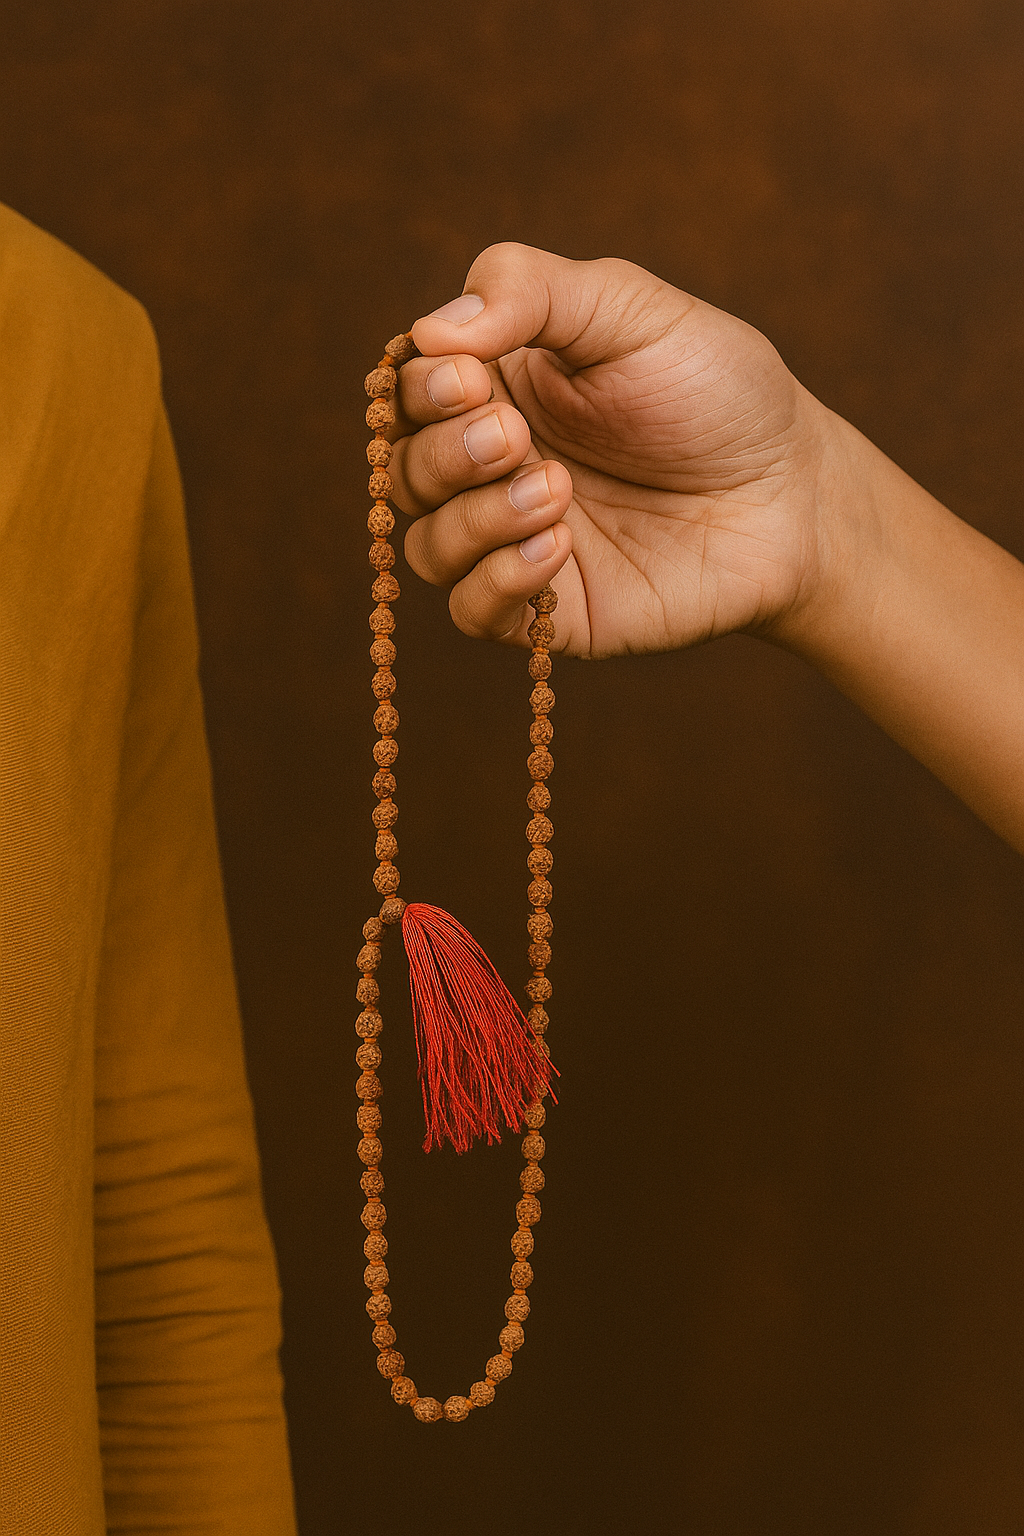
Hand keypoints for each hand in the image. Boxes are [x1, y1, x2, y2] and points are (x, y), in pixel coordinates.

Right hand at [385, 242, 837, 657]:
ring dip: (472, 518)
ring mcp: (517, 542)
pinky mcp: (551, 612)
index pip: (408, 392)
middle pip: (405, 471)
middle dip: (445, 453)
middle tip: (514, 437)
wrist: (795, 491)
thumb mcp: (631, 309)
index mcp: (500, 387)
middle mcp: (494, 467)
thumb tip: (432, 329)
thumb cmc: (718, 392)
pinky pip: (475, 613)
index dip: (420, 389)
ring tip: (554, 490)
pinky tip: (556, 546)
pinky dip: (496, 581)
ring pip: (427, 548)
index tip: (470, 377)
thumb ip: (531, 292)